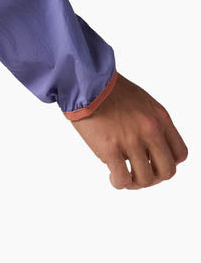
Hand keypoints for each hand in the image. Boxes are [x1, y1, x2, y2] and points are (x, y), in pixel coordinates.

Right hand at [71, 72, 187, 187]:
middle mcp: (150, 130)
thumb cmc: (108, 89)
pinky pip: (122, 179)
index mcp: (159, 118)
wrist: (83, 79)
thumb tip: (150, 149)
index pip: (179, 154)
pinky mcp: (110, 148)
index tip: (154, 161)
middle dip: (154, 177)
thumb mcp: (141, 101)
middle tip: (140, 173)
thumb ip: (150, 123)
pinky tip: (113, 177)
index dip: (167, 162)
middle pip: (166, 171)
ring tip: (124, 176)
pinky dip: (119, 183)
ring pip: (145, 179)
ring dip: (135, 182)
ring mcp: (130, 140)